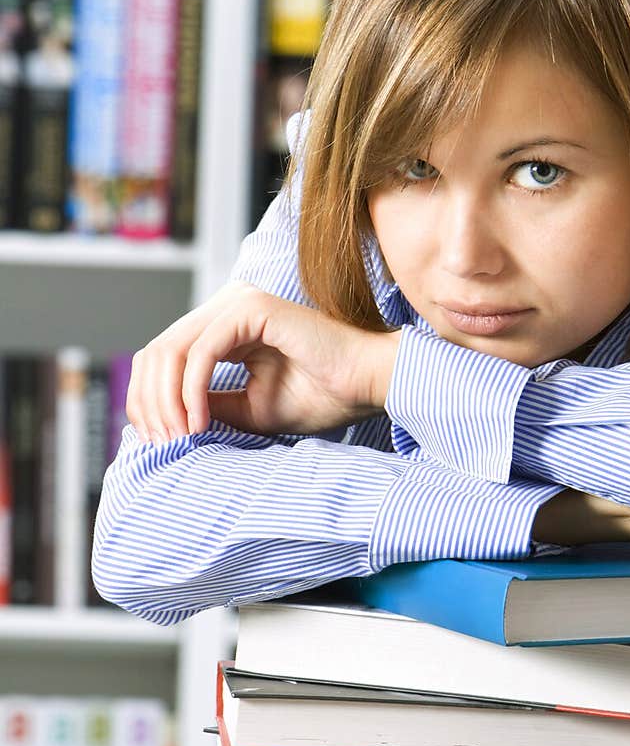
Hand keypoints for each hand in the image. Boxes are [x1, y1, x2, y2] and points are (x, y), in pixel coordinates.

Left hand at [126, 282, 401, 441]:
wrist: (366, 385)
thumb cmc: (320, 396)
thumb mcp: (247, 409)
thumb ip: (207, 404)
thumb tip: (164, 419)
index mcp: (223, 325)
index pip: (162, 355)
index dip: (147, 399)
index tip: (158, 440)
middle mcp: (225, 307)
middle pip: (156, 351)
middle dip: (149, 402)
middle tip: (163, 442)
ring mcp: (237, 302)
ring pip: (171, 350)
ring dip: (167, 400)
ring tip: (180, 436)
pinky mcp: (252, 309)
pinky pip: (201, 352)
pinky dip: (192, 391)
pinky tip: (199, 421)